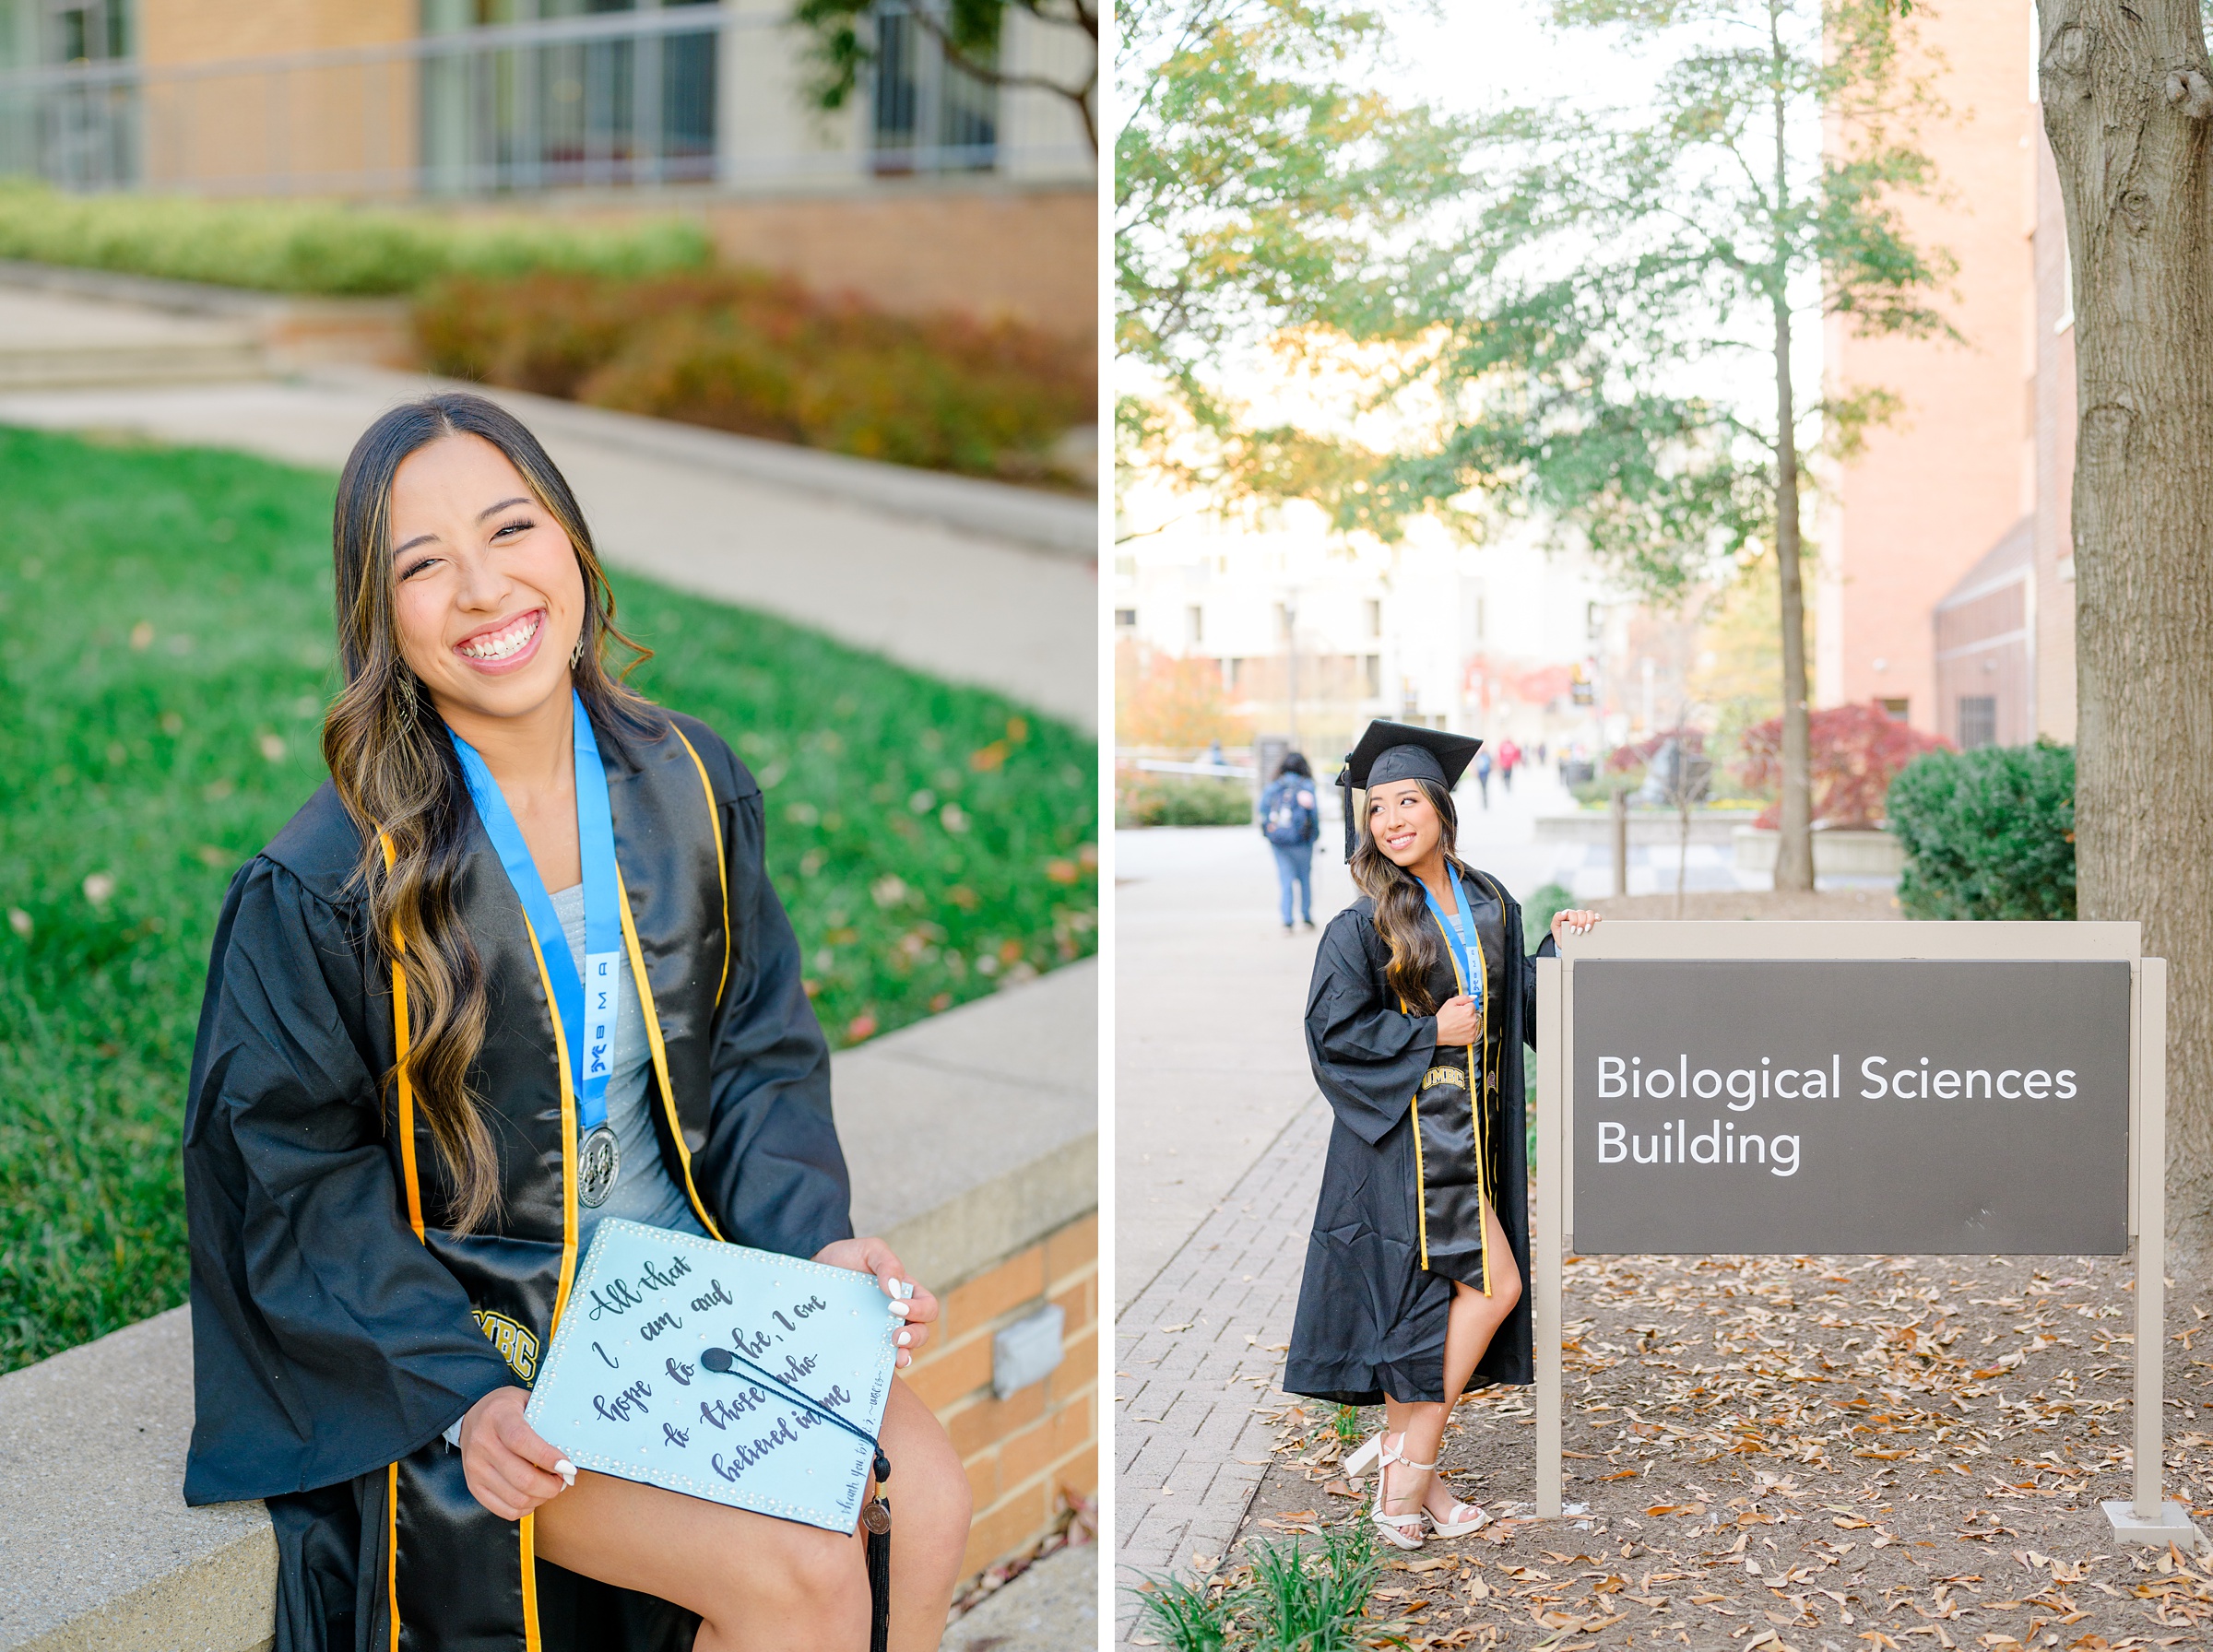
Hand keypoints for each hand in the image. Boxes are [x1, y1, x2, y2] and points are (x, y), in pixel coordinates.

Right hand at [459, 1386, 569, 1518]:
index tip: (568, 1466)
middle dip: (551, 1485)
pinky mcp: (474, 1486)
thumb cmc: (507, 1410)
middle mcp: (482, 1443)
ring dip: (541, 1497)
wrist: (473, 1418)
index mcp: (498, 1416)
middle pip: (522, 1477)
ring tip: (551, 1486)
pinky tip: (534, 1496)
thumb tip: (574, 1445)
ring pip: (516, 1497)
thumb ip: (546, 1420)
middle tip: (564, 1479)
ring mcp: (475, 1468)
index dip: (547, 1457)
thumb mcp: (527, 1401)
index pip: (522, 1441)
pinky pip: (504, 1509)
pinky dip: (525, 1507)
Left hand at [813, 1235, 939, 1368]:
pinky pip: (876, 1358)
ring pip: (903, 1350)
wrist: (817, 1268)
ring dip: (904, 1355)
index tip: (896, 1307)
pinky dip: (880, 1365)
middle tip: (896, 1336)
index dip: (920, 1310)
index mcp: (906, 1293)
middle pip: (921, 1332)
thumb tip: (895, 1291)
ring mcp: (879, 1331)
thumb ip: (888, 1263)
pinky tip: (876, 1365)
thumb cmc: (848, 1257)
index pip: (927, 1306)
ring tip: (896, 1356)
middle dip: (914, 1337)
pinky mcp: (861, 1343)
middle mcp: (897, 1316)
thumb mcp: (871, 1250)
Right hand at [1434, 993, 1479, 1045]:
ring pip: (1473, 1023)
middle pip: (1474, 1014)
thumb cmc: (1442, 1018)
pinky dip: (1468, 1032)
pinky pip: (1473, 1032)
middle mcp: (1472, 1021)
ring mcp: (1472, 1030)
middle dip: (1467, 1015)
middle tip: (1457, 1018)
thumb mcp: (1450, 1002)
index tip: (1459, 1011)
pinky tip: (1460, 1030)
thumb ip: (1464, 998)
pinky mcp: (1471, 1038)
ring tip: (1458, 1025)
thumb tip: (1473, 997)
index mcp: (1468, 1011)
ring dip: (1468, 1023)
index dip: (1464, 1007)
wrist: (1437, 1032)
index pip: (1472, 1005)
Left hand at [1551, 908, 1600, 943]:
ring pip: (1589, 913)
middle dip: (1580, 923)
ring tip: (1586, 930)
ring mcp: (1585, 918)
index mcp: (1568, 915)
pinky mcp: (1592, 922)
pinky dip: (1597, 918)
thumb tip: (1564, 913)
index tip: (1572, 930)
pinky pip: (1597, 917)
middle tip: (1579, 932)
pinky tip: (1596, 922)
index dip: (1573, 920)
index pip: (1572, 912)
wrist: (1566, 944)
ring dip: (1589, 921)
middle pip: (1581, 913)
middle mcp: (1577, 915)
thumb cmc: (1561, 934)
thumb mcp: (1555, 927)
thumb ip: (1557, 918)